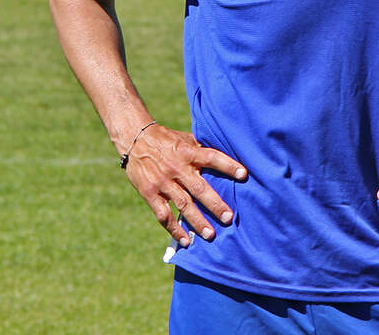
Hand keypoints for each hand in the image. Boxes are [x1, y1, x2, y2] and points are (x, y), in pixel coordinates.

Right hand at [123, 124, 246, 246]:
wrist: (134, 138)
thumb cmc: (165, 139)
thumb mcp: (184, 139)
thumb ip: (201, 149)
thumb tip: (225, 155)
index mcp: (187, 153)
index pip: (211, 158)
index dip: (228, 165)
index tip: (244, 175)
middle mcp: (176, 168)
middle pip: (199, 188)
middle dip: (214, 204)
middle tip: (229, 217)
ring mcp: (162, 182)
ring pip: (183, 205)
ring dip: (197, 221)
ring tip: (211, 235)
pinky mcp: (150, 193)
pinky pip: (163, 215)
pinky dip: (174, 229)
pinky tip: (186, 241)